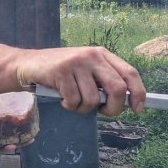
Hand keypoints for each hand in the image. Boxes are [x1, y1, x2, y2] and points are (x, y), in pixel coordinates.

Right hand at [15, 46, 145, 115]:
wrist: (28, 65)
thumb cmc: (61, 73)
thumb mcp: (87, 71)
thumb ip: (104, 82)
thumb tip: (126, 102)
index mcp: (103, 55)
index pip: (130, 73)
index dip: (139, 93)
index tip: (138, 109)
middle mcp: (93, 55)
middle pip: (118, 89)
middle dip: (113, 108)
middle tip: (102, 112)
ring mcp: (77, 62)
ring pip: (93, 100)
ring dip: (83, 108)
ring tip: (73, 101)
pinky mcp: (61, 71)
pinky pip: (74, 101)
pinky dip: (69, 106)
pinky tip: (61, 98)